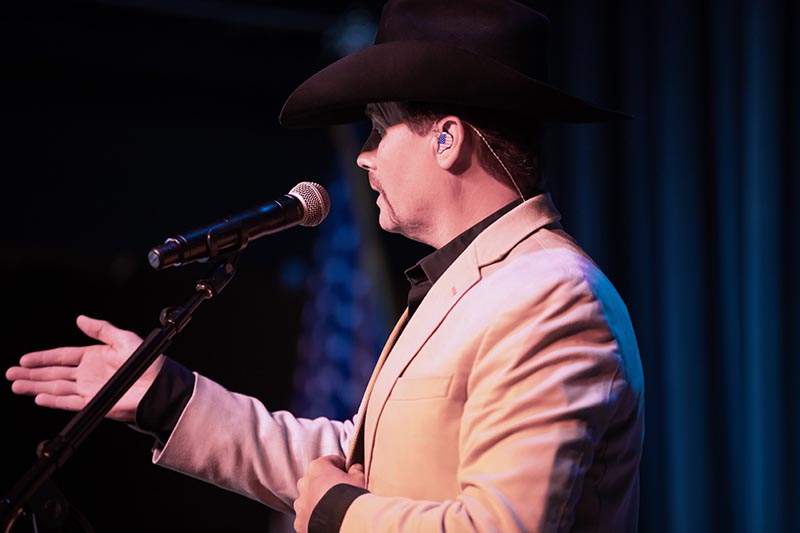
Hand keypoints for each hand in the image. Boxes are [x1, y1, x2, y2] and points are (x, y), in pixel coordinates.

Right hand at [5, 315, 163, 421]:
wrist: (158, 386)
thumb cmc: (148, 363)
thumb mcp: (123, 339)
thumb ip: (101, 329)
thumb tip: (80, 318)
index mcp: (94, 356)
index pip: (62, 356)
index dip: (43, 357)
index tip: (24, 358)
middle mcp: (88, 373)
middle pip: (53, 373)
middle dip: (31, 373)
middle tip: (10, 373)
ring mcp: (89, 389)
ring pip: (56, 387)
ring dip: (35, 386)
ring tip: (16, 384)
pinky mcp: (94, 403)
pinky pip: (69, 402)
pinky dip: (53, 400)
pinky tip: (38, 397)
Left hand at [293, 456, 365, 532]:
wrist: (346, 522)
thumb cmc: (352, 497)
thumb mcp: (359, 478)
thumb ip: (356, 470)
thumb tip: (355, 468)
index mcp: (317, 467)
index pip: (330, 461)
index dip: (342, 467)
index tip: (349, 474)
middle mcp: (304, 483)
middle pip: (317, 479)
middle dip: (327, 484)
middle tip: (342, 492)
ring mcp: (300, 503)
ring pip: (309, 499)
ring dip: (318, 501)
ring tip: (334, 508)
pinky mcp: (299, 521)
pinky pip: (307, 516)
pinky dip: (314, 516)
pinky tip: (327, 518)